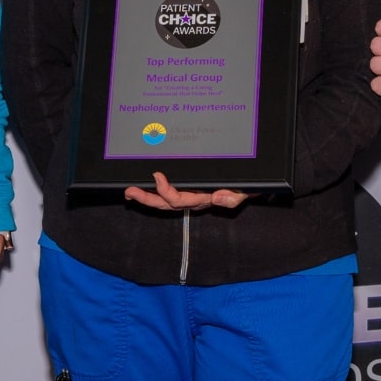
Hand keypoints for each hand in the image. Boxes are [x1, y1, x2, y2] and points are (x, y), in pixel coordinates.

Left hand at [123, 171, 249, 212]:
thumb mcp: (243, 192)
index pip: (179, 199)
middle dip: (146, 199)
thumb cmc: (246, 188)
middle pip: (165, 203)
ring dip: (147, 196)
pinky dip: (157, 191)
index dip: (165, 191)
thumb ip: (232, 197)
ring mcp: (190, 195)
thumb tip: (218, 197)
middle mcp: (193, 199)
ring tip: (131, 192)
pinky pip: (170, 193)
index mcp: (202, 199)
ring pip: (164, 200)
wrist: (250, 185)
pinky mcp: (190, 188)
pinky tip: (146, 187)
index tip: (157, 176)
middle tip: (130, 191)